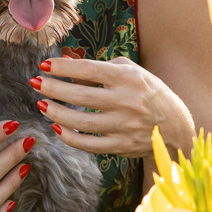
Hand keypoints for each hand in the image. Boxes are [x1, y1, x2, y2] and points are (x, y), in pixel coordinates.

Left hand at [28, 56, 193, 159]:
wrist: (176, 127)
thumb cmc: (148, 93)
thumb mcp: (131, 72)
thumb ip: (100, 68)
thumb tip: (66, 65)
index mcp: (130, 78)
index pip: (89, 70)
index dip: (63, 67)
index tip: (44, 65)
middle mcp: (128, 101)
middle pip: (81, 97)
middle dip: (53, 89)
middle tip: (35, 84)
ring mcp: (125, 126)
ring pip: (81, 122)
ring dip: (56, 113)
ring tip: (43, 105)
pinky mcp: (122, 146)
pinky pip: (88, 144)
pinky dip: (69, 136)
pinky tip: (57, 126)